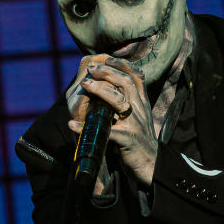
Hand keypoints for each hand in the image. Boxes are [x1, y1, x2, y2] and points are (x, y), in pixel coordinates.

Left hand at [66, 56, 156, 186]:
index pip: (137, 76)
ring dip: (100, 90)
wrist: (151, 164)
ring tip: (85, 85)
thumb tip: (113, 87)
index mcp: (142, 103)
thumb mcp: (140, 117)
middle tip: (91, 69)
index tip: (107, 59)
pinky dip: (85, 128)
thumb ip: (131, 102)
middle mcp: (140, 109)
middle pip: (126, 83)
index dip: (122, 65)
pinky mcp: (126, 139)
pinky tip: (72, 126)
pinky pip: (105, 130)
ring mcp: (134, 124)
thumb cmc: (140, 140)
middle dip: (107, 72)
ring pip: (118, 100)